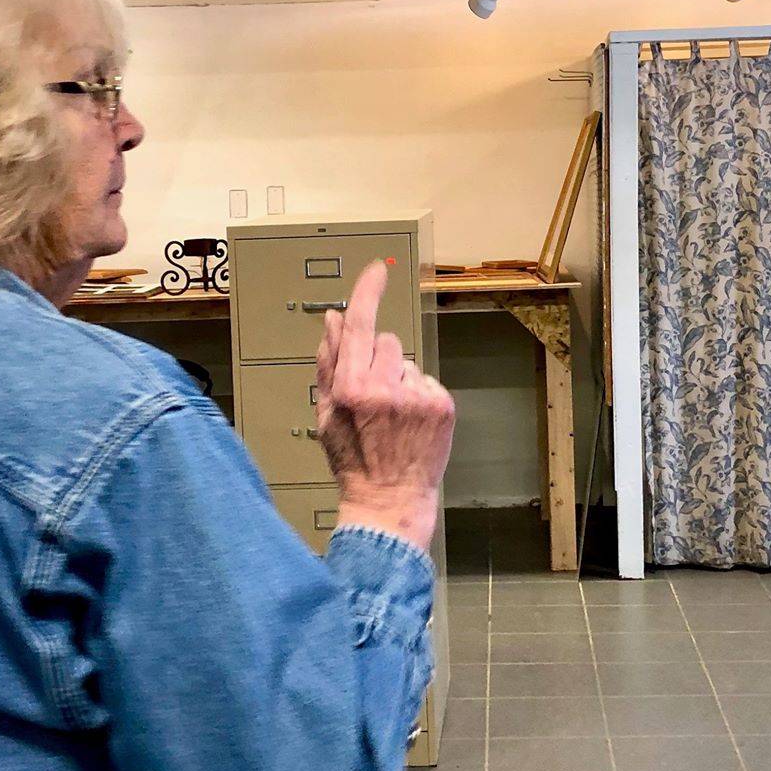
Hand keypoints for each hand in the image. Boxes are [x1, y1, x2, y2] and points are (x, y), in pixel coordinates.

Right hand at [313, 261, 455, 550]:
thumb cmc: (353, 460)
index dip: (368, 293)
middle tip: (373, 396)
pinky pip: (427, 381)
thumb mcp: (327, 413)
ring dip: (399, 379)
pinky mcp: (443, 406)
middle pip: (387, 342)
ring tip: (393, 417)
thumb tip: (332, 319)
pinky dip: (419, 396)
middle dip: (379, 359)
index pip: (360, 327)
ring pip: (408, 362)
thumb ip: (328, 362)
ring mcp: (418, 397)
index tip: (377, 270)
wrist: (390, 500)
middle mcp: (386, 388)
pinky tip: (411, 424)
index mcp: (352, 389)